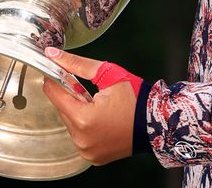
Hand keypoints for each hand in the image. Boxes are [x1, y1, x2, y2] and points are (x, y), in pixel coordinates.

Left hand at [41, 47, 141, 165]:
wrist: (157, 122)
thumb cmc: (136, 98)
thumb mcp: (109, 75)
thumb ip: (78, 64)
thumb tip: (54, 55)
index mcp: (83, 118)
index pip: (54, 94)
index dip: (56, 81)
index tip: (61, 74)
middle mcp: (81, 138)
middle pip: (63, 110)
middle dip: (73, 99)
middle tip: (93, 94)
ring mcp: (86, 150)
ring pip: (71, 125)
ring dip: (79, 114)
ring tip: (102, 110)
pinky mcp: (92, 157)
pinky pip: (81, 138)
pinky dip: (87, 129)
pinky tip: (103, 123)